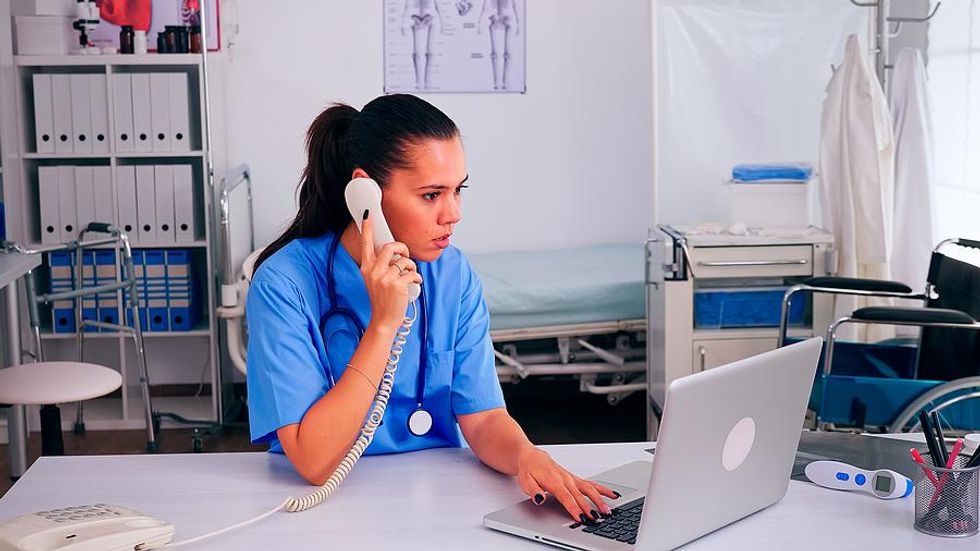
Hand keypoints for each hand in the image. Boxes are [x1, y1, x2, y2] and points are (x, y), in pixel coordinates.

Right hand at [358, 211, 420, 328]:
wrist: (383, 319)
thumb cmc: (381, 299)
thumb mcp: (374, 280)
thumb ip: (379, 265)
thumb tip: (393, 252)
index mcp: (366, 268)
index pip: (366, 244)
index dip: (367, 229)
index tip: (368, 215)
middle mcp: (374, 271)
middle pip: (390, 247)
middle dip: (402, 248)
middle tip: (405, 255)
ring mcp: (385, 278)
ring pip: (404, 261)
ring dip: (411, 267)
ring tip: (410, 275)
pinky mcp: (397, 285)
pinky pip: (413, 273)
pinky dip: (417, 278)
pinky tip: (415, 283)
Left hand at [515, 448, 618, 522]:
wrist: (531, 456)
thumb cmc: (528, 469)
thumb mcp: (525, 481)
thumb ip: (533, 491)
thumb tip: (539, 499)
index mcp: (553, 481)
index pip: (566, 497)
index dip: (574, 508)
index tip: (581, 517)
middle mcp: (565, 479)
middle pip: (580, 495)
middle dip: (589, 507)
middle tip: (597, 518)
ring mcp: (571, 478)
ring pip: (589, 489)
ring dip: (599, 500)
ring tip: (607, 510)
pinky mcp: (575, 478)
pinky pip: (591, 484)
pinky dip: (602, 489)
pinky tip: (612, 494)